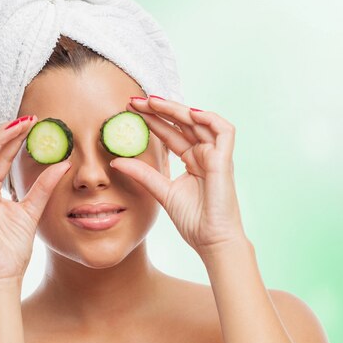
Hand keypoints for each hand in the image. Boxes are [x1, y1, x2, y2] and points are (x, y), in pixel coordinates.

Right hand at [0, 115, 71, 282]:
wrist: (2, 275)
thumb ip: (44, 187)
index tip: (34, 124)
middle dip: (9, 132)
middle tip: (30, 117)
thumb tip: (63, 164)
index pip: (1, 158)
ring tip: (19, 123)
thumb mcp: (32, 210)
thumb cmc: (12, 249)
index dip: (16, 140)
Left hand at [110, 96, 247, 257]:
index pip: (170, 133)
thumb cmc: (193, 221)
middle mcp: (204, 154)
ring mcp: (216, 156)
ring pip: (199, 121)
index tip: (130, 111)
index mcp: (191, 160)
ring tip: (153, 102)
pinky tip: (188, 113)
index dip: (152, 120)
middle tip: (135, 101)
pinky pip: (224, 130)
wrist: (211, 241)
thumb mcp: (161, 191)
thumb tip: (116, 161)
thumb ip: (142, 174)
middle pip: (182, 123)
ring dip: (177, 109)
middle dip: (159, 110)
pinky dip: (209, 118)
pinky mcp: (225, 161)